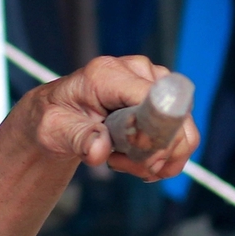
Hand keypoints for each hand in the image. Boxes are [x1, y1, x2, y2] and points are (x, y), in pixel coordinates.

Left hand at [29, 55, 200, 181]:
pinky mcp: (161, 99)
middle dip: (158, 154)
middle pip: (176, 117)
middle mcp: (137, 70)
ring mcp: (153, 82)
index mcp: (108, 73)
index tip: (140, 161)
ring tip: (121, 162)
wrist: (55, 116)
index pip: (153, 100)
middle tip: (122, 165)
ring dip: (157, 158)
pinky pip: (179, 134)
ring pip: (182, 131)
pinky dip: (161, 156)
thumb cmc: (52, 120)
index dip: (155, 135)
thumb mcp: (54, 131)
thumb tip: (99, 150)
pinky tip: (132, 160)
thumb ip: (77, 139)